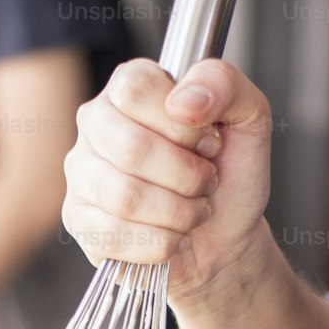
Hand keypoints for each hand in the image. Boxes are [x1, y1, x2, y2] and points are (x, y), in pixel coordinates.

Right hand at [62, 58, 272, 309]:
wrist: (224, 239)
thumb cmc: (229, 177)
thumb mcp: (249, 118)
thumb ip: (225, 85)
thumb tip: (183, 100)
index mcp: (130, 88)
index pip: (135, 90)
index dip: (181, 125)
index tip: (208, 142)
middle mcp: (97, 124)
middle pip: (130, 148)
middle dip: (185, 176)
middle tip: (205, 182)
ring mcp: (82, 173)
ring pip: (125, 197)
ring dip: (177, 213)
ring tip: (192, 211)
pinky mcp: (79, 221)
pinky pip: (115, 236)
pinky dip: (160, 243)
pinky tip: (173, 237)